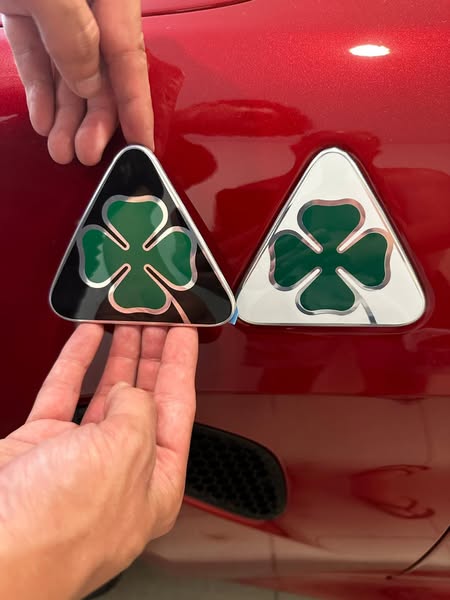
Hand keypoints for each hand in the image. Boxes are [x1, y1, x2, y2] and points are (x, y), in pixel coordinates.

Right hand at [0, 324, 197, 599]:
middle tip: (159, 324)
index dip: (181, 365)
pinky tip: (88, 338)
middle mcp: (119, 471)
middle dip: (153, 358)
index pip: (178, 409)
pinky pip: (63, 394)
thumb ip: (139, 413)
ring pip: (105, 395)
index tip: (185, 333)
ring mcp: (77, 458)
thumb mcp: (124, 455)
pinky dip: (76, 362)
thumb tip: (130, 392)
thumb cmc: (59, 528)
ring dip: (118, 356)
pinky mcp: (40, 447)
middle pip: (145, 401)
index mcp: (155, 482)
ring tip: (129, 324)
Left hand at [1, 0, 153, 164]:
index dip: (136, 104)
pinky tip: (41, 119)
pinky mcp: (20, 3)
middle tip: (85, 154)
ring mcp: (51, 1)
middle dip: (94, 115)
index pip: (129, 55)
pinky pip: (35, 52)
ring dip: (64, 111)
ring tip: (59, 149)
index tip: (141, 145)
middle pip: (100, 67)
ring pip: (67, 66)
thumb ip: (73, 37)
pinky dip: (39, 86)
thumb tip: (89, 84)